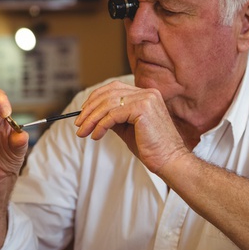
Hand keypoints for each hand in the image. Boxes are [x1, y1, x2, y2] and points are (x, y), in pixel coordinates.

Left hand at [74, 80, 188, 173]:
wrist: (169, 160)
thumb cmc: (150, 147)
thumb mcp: (127, 128)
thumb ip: (113, 118)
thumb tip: (93, 115)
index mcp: (146, 94)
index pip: (114, 88)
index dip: (95, 99)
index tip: (83, 113)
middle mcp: (147, 93)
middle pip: (109, 93)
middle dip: (89, 109)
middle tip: (78, 124)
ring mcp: (146, 99)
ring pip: (108, 104)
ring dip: (91, 119)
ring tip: (83, 132)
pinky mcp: (143, 109)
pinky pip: (113, 115)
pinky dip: (101, 125)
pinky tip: (95, 136)